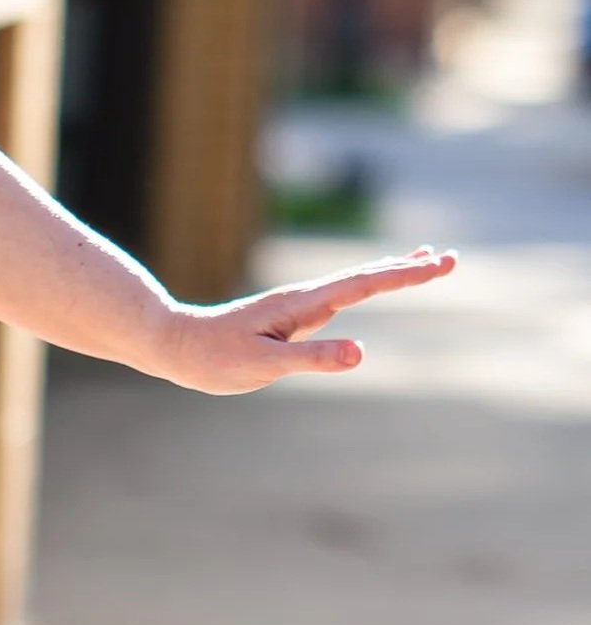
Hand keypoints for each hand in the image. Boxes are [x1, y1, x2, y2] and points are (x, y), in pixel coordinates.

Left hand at [146, 248, 456, 393]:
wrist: (174, 345)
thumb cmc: (215, 359)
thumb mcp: (264, 365)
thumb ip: (311, 359)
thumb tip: (360, 353)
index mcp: (302, 305)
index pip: (363, 285)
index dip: (403, 275)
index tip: (439, 264)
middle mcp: (304, 298)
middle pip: (366, 277)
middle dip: (408, 268)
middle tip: (451, 259)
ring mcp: (298, 306)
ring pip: (355, 282)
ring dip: (391, 271)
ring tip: (425, 260)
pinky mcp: (291, 317)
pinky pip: (338, 296)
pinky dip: (365, 285)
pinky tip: (367, 287)